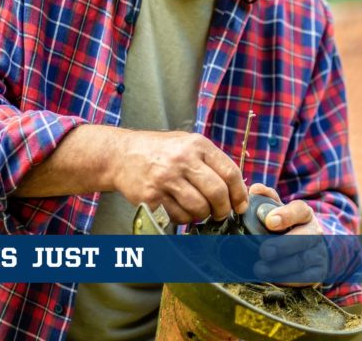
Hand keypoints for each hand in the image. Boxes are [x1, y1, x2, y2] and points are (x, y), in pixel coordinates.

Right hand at [112, 130, 247, 223]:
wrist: (121, 154)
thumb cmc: (160, 151)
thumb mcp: (188, 144)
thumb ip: (211, 162)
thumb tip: (237, 189)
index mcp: (197, 145)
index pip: (230, 172)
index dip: (239, 193)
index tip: (240, 205)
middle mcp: (182, 159)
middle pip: (217, 193)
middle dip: (223, 209)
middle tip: (221, 213)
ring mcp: (166, 178)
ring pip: (198, 208)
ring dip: (202, 215)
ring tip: (198, 211)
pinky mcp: (151, 196)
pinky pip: (178, 216)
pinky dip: (183, 218)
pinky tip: (179, 209)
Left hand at [249, 184, 327, 286]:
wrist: (309, 250)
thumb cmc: (286, 228)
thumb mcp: (277, 211)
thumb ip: (266, 199)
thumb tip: (255, 189)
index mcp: (304, 214)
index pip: (300, 210)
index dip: (286, 215)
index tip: (270, 221)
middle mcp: (314, 232)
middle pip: (304, 237)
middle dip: (283, 245)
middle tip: (264, 250)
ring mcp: (317, 253)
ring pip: (301, 260)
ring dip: (279, 266)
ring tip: (259, 268)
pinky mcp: (317, 272)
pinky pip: (304, 278)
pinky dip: (287, 279)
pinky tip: (272, 279)